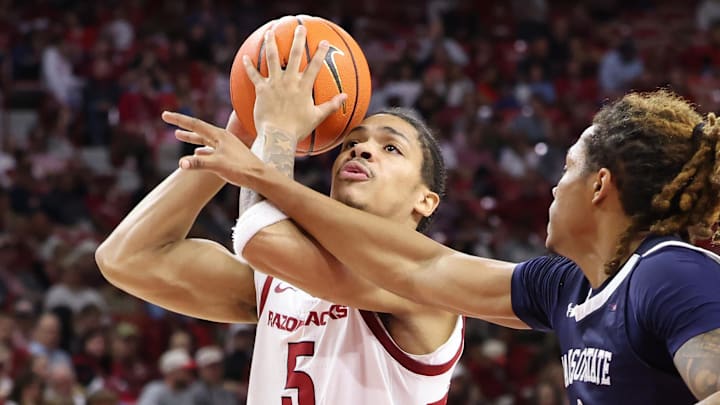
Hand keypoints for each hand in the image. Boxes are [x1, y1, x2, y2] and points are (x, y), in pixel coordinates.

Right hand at [162, 111, 260, 187]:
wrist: (260, 177)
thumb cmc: (241, 169)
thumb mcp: (218, 165)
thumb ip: (199, 163)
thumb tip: (182, 163)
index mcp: (219, 136)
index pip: (195, 124)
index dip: (179, 119)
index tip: (164, 115)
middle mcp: (222, 138)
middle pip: (198, 129)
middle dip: (182, 125)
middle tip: (167, 118)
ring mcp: (226, 146)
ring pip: (204, 139)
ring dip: (190, 137)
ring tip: (178, 135)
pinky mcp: (229, 155)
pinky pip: (210, 149)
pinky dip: (201, 149)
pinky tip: (197, 152)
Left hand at [242, 25, 346, 139]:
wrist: (277, 136)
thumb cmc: (297, 128)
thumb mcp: (317, 116)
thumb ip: (331, 105)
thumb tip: (345, 97)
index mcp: (303, 87)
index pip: (314, 66)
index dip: (320, 53)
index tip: (324, 42)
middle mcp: (289, 81)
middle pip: (293, 55)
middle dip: (298, 40)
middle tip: (300, 28)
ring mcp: (274, 84)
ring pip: (271, 58)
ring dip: (271, 43)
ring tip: (271, 32)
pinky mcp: (261, 90)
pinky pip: (253, 75)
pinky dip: (249, 66)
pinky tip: (245, 57)